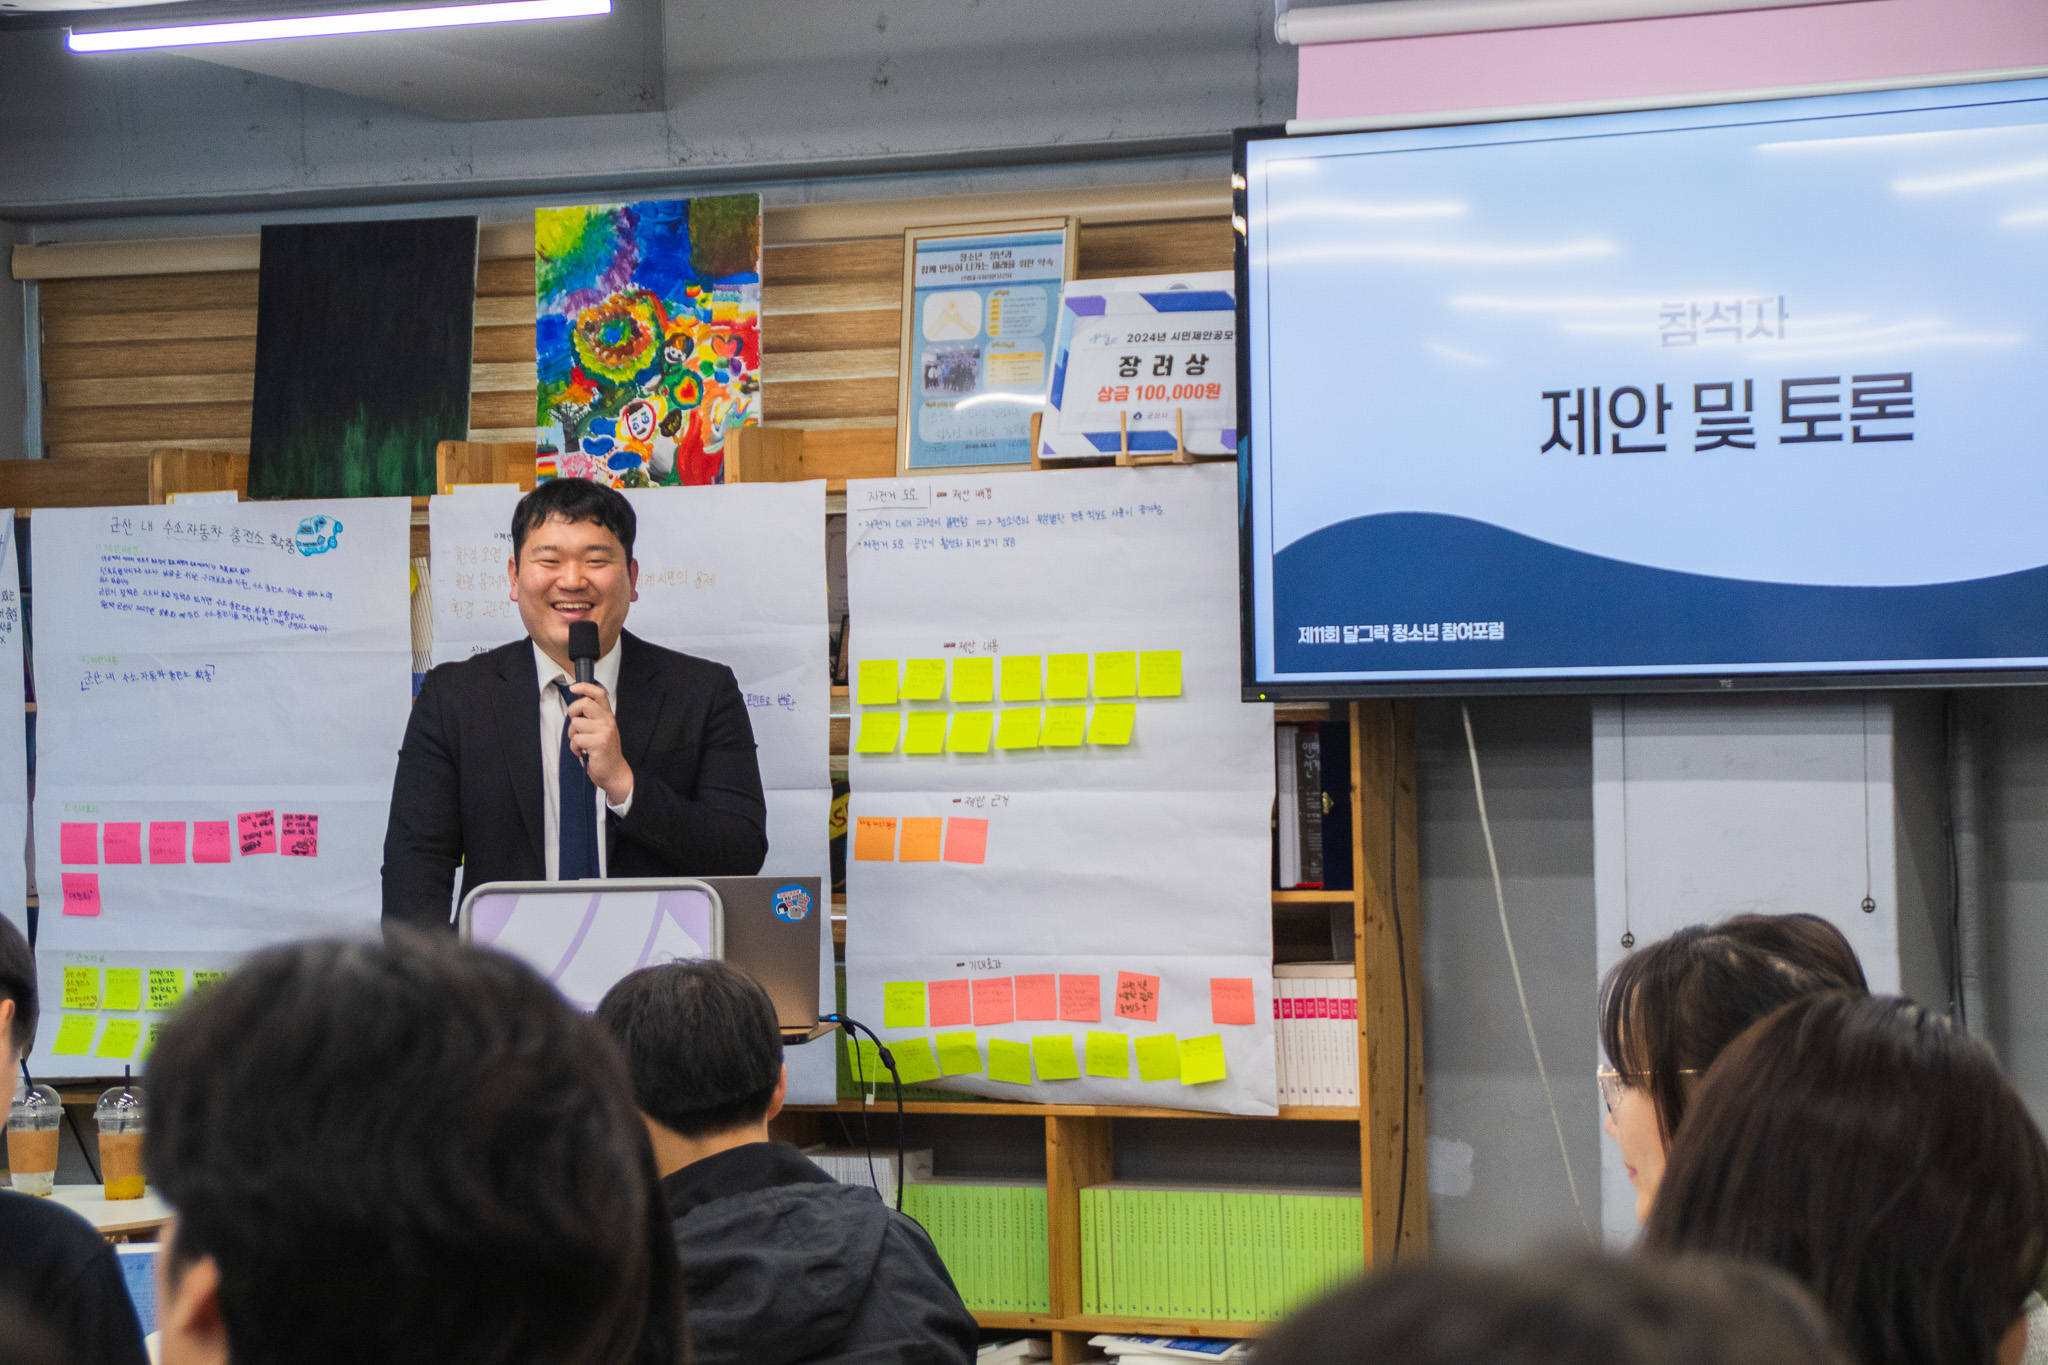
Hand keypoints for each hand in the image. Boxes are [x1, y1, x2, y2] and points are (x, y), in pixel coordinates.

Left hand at [564, 681, 633, 806]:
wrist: (614, 772)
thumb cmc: (604, 752)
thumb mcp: (601, 730)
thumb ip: (591, 717)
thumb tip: (575, 705)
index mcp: (608, 716)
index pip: (599, 694)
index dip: (585, 687)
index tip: (574, 688)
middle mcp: (607, 721)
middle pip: (583, 704)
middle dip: (572, 713)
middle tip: (576, 725)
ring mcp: (604, 731)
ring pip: (576, 724)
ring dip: (573, 736)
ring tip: (582, 744)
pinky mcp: (598, 743)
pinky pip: (576, 739)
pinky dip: (575, 748)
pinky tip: (583, 752)